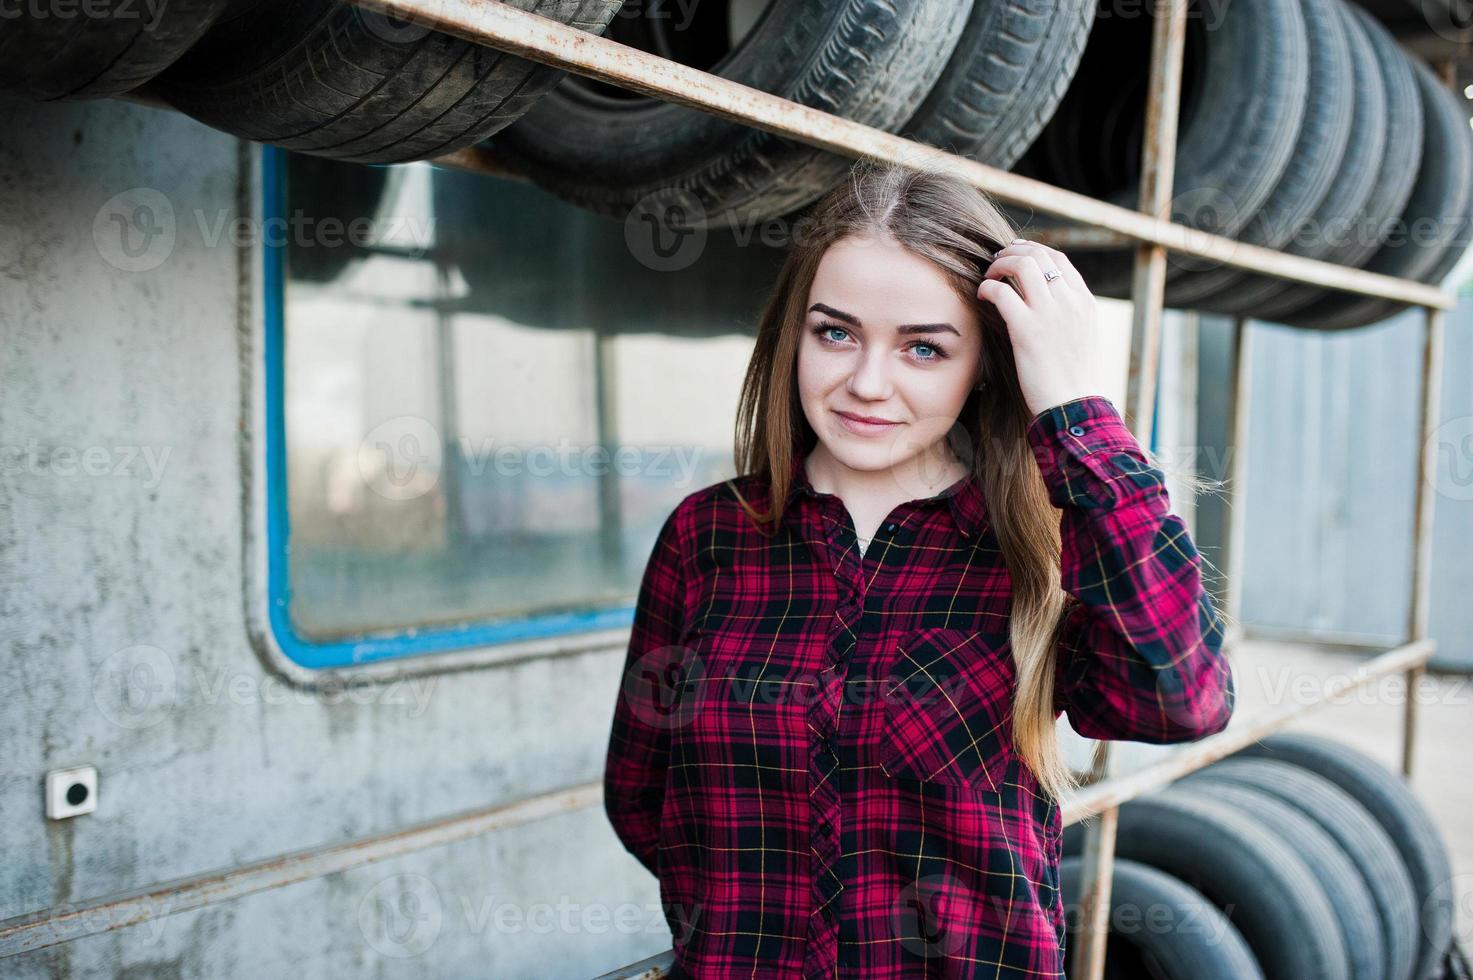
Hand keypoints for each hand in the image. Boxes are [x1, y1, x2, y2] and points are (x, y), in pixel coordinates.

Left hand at [977, 238, 1107, 418]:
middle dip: (1013, 252)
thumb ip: (1068, 314)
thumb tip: (1045, 301)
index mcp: (1084, 302)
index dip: (1033, 250)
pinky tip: (982, 295)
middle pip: (1039, 254)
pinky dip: (987, 287)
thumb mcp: (1081, 337)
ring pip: (1021, 264)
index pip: (1059, 258)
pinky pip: (1001, 292)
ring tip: (988, 276)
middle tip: (996, 262)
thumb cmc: (1073, 378)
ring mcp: (1049, 313)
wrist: (1074, 405)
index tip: (1016, 254)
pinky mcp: (1026, 329)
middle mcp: (1069, 301)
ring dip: (999, 265)